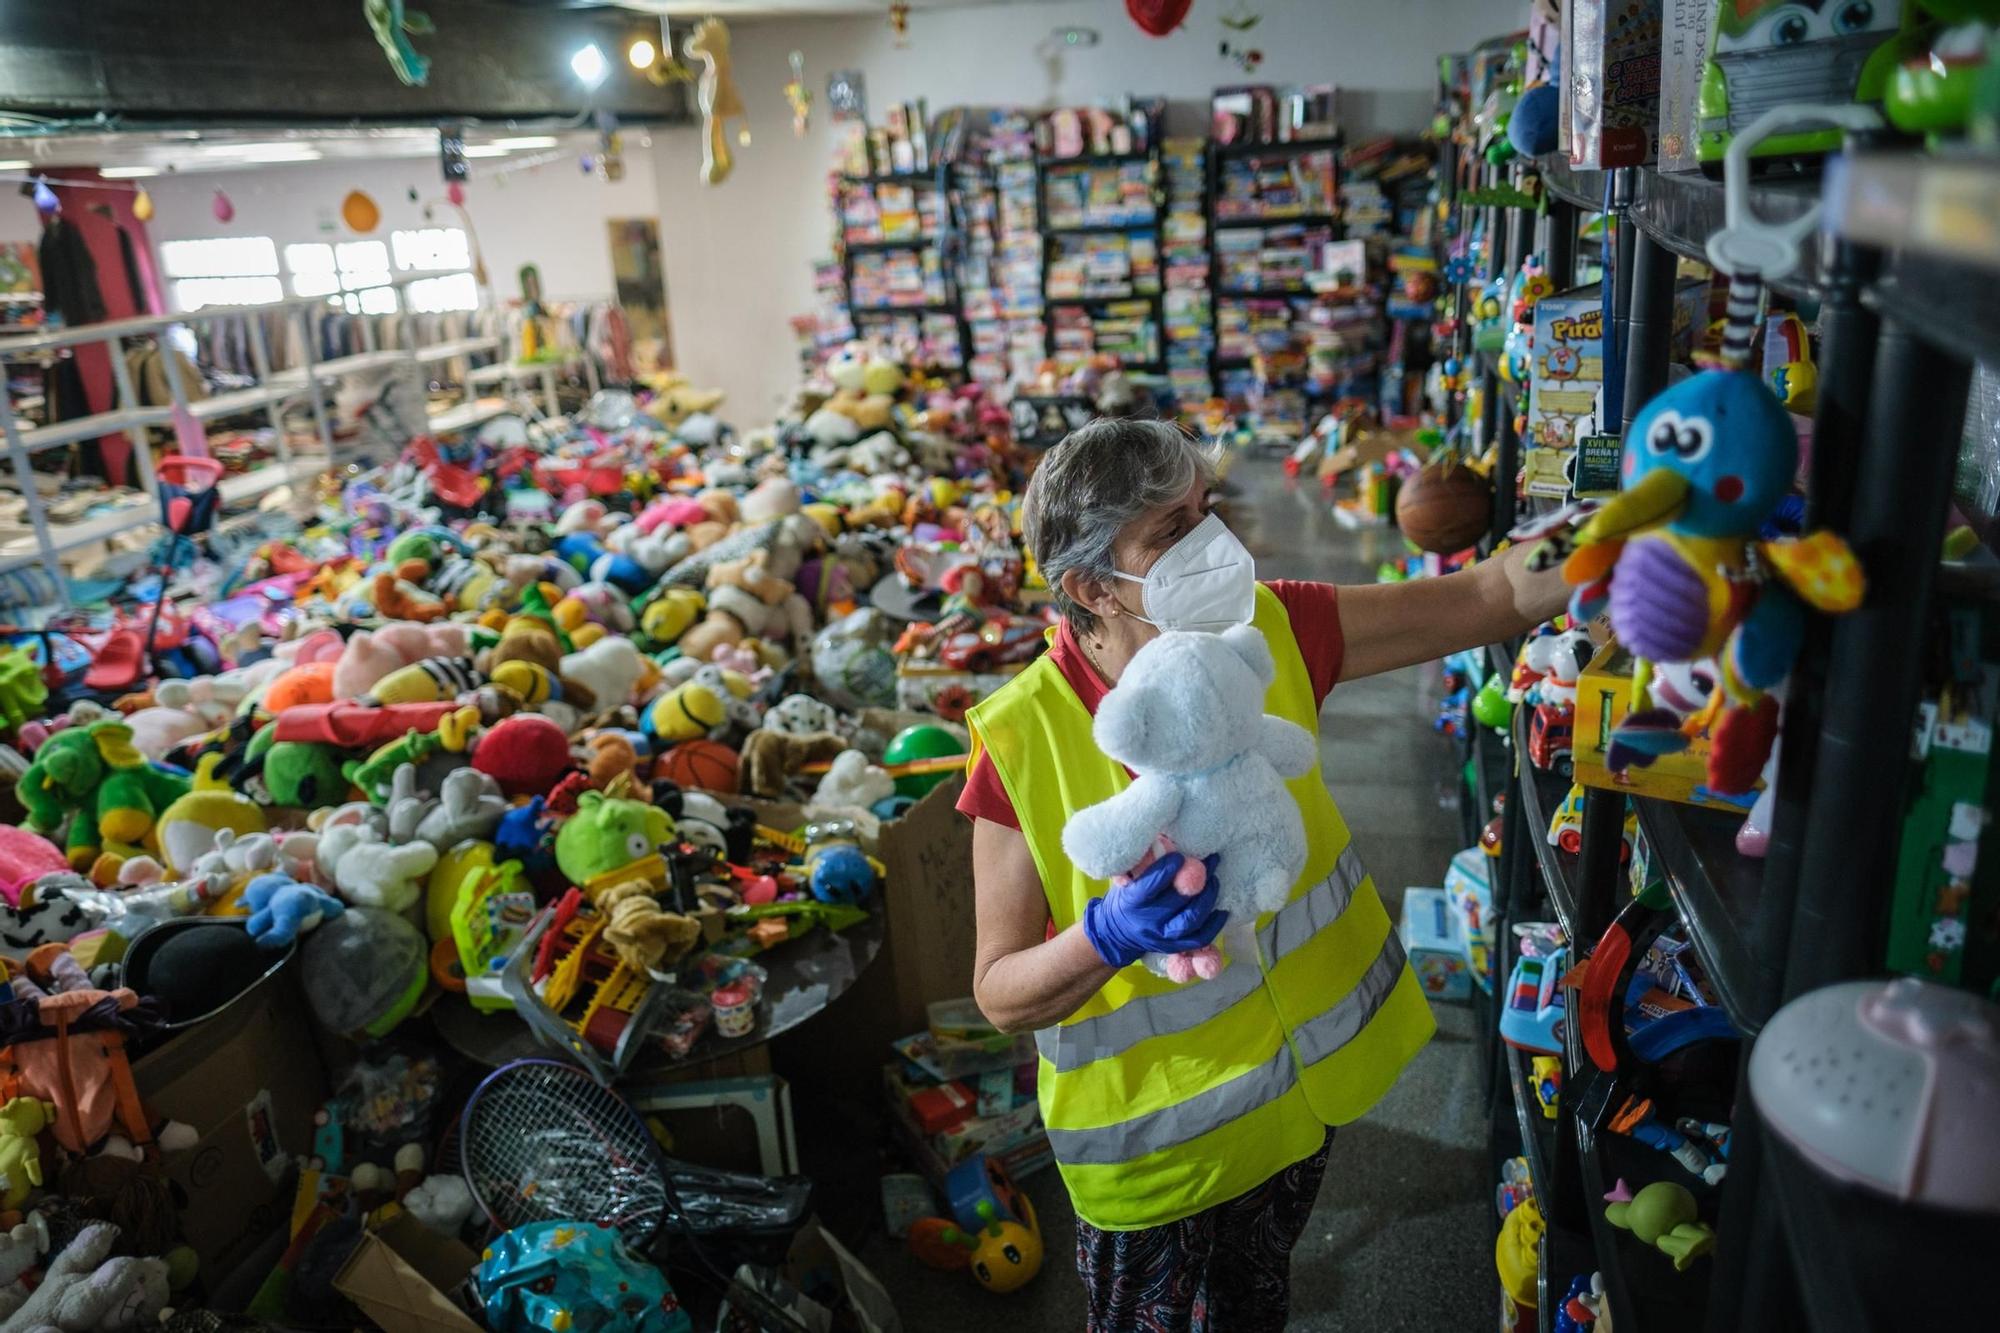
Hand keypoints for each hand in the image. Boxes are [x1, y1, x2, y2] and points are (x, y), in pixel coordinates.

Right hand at [1081, 852, 1227, 968]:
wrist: (1118, 933)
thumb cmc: (1126, 898)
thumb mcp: (1126, 880)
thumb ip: (1142, 864)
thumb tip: (1164, 841)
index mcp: (1132, 901)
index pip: (1150, 885)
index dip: (1166, 870)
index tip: (1180, 856)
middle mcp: (1148, 921)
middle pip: (1176, 901)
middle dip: (1196, 879)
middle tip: (1209, 861)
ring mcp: (1163, 937)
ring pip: (1191, 920)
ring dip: (1207, 899)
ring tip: (1215, 881)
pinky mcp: (1175, 946)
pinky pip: (1199, 938)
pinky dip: (1214, 924)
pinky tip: (1222, 909)